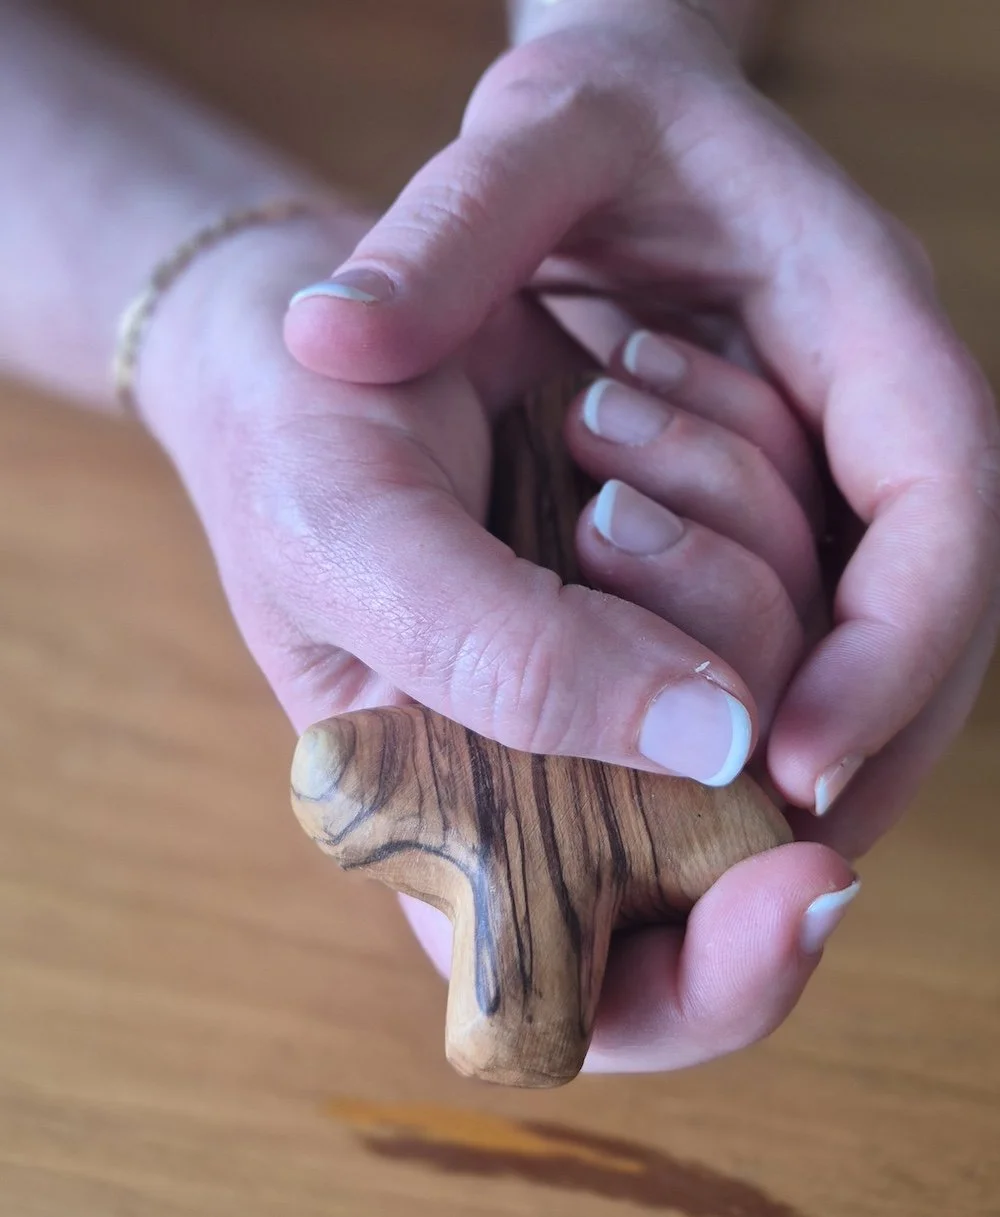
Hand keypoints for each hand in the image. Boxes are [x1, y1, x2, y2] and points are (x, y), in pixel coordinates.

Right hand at [138, 216, 852, 1072]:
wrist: (321, 330)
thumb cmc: (293, 449)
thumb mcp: (354, 545)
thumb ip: (508, 665)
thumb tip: (716, 744)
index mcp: (458, 837)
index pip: (610, 1000)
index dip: (719, 978)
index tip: (798, 877)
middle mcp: (567, 783)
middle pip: (748, 832)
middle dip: (733, 675)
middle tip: (610, 511)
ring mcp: (639, 683)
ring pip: (798, 691)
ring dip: (730, 544)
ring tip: (593, 419)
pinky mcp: (689, 583)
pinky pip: (806, 573)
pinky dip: (753, 482)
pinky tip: (631, 397)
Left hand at [284, 1, 999, 859]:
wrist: (589, 139)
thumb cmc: (583, 125)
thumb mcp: (528, 134)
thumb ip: (449, 236)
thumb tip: (331, 341)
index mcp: (865, 321)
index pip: (940, 519)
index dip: (890, 662)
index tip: (791, 769)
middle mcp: (871, 422)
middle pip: (924, 629)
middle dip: (852, 754)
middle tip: (747, 879)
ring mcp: (834, 482)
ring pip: (861, 658)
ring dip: (777, 746)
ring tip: (667, 804)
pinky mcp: (774, 520)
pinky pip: (790, 644)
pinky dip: (729, 717)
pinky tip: (642, 759)